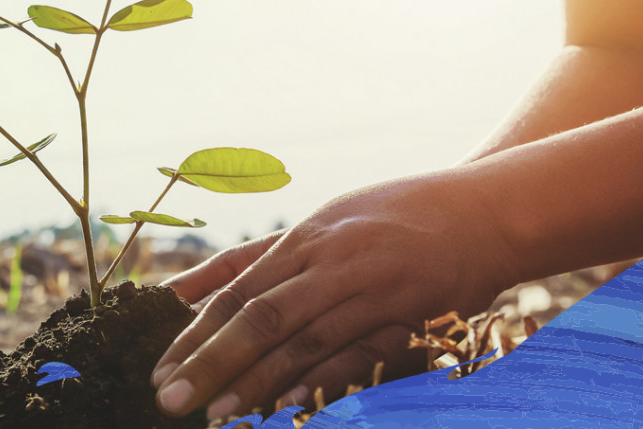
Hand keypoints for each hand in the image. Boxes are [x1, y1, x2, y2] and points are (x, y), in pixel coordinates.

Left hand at [149, 176, 521, 418]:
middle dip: (208, 361)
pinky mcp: (408, 311)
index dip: (193, 333)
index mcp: (302, 238)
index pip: (233, 291)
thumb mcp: (318, 226)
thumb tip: (180, 291)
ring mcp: (369, 285)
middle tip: (169, 398)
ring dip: (255, 379)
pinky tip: (287, 403)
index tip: (158, 368)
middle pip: (256, 316)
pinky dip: (322, 377)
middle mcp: (329, 259)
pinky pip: (359, 350)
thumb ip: (251, 261)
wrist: (484, 209)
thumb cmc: (390, 219)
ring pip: (301, 338)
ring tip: (216, 412)